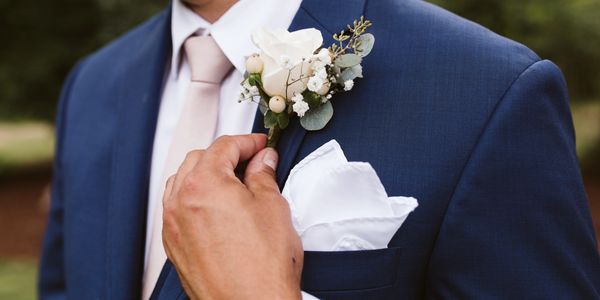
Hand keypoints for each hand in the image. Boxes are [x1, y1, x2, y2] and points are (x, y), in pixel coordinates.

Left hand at [161, 134, 302, 299]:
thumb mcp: (272, 207)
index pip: (223, 147)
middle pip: (199, 159)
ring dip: (206, 174)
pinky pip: (178, 208)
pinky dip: (195, 198)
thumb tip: (263, 162)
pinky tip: (217, 207)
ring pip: (183, 182)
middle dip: (226, 155)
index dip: (247, 142)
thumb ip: (263, 176)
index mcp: (204, 184)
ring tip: (234, 183)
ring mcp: (173, 225)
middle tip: (252, 161)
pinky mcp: (174, 246)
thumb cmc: (262, 267)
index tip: (261, 146)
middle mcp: (180, 202)